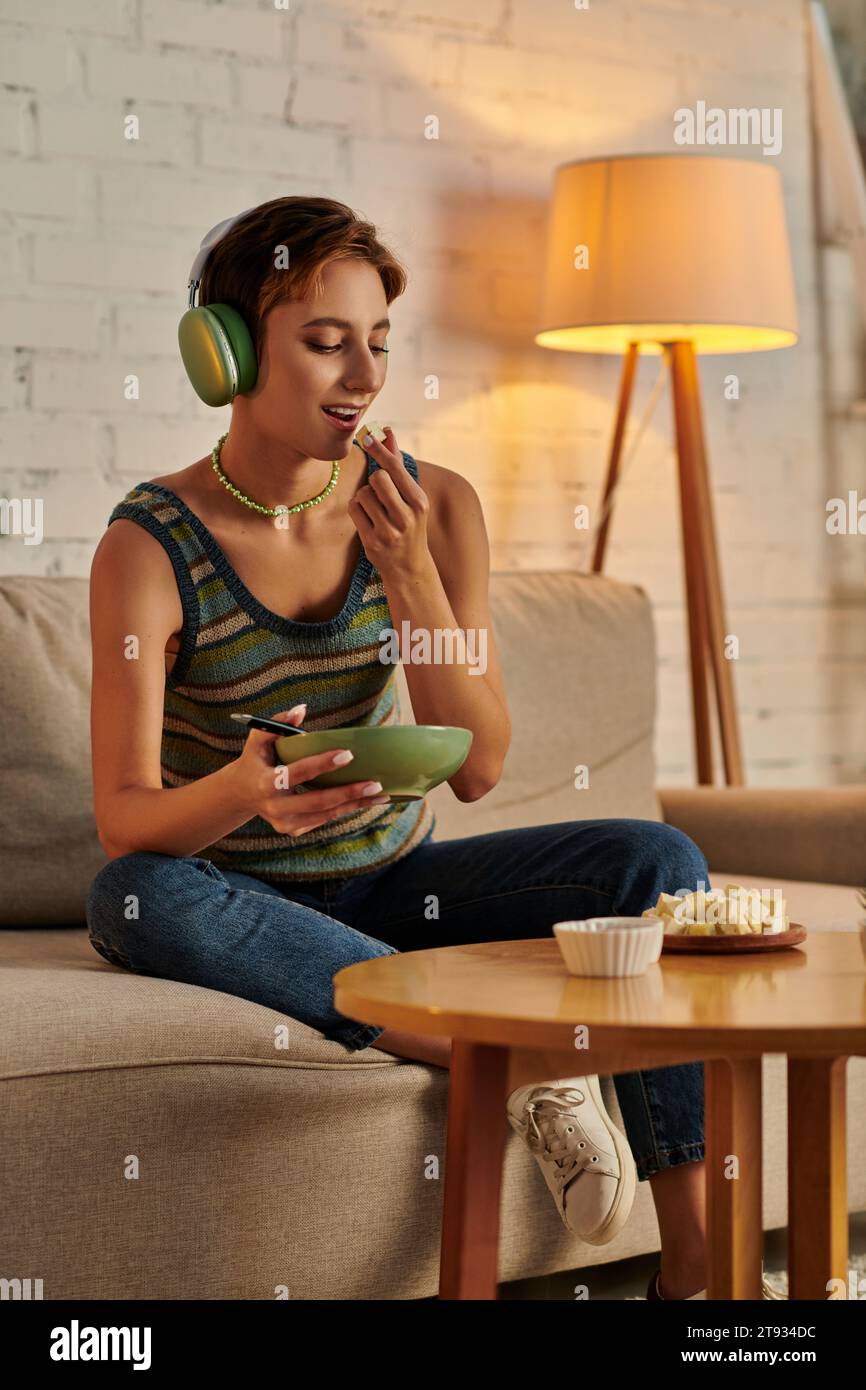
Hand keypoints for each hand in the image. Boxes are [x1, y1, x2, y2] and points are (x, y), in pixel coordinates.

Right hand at [231, 705, 389, 836]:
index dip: (322, 764)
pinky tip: (366, 800)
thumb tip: (301, 710)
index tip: (347, 754)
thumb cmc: (256, 760)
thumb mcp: (258, 739)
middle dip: (349, 792)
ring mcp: (285, 823)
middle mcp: (275, 808)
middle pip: (317, 801)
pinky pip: (325, 819)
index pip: (296, 773)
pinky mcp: (294, 830)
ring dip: (356, 804)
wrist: (242, 794)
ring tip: (381, 794)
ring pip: (326, 815)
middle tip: (376, 783)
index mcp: (265, 783)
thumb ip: (277, 723)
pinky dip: (346, 809)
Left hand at [347, 425, 430, 577]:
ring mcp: (389, 531)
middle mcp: (406, 516)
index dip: (379, 450)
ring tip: (375, 508)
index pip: (395, 468)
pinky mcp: (372, 541)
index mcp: (419, 501)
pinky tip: (367, 518)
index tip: (367, 438)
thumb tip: (387, 432)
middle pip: (377, 478)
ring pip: (363, 494)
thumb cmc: (409, 524)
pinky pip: (354, 509)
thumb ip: (398, 465)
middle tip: (380, 491)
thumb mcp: (411, 498)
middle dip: (374, 480)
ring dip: (365, 496)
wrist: (410, 567)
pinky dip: (357, 509)